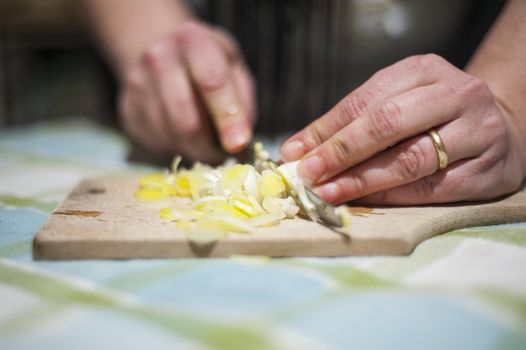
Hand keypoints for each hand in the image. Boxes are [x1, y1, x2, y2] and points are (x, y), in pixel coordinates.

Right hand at [119, 21, 254, 162]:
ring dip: (193, 149)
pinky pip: (156, 142)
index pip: (212, 82)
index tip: (239, 144)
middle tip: (222, 154)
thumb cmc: (207, 63)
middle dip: (208, 146)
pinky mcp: (128, 109)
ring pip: (170, 136)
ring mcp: (137, 83)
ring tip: (203, 141)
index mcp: (194, 41)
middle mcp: (160, 58)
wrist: (159, 50)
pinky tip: (182, 134)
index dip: (228, 117)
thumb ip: (241, 100)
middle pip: (186, 119)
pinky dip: (175, 147)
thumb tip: (239, 142)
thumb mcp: (233, 67)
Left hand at [281, 54, 524, 204]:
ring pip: (411, 159)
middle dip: (341, 152)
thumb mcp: (396, 102)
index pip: (365, 100)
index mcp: (424, 70)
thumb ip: (351, 123)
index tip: (294, 153)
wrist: (499, 128)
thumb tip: (297, 150)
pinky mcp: (490, 170)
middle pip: (388, 123)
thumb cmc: (432, 116)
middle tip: (308, 174)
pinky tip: (365, 201)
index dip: (326, 129)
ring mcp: (478, 131)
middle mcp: (456, 94)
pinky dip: (392, 197)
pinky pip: (432, 188)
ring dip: (362, 180)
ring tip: (329, 191)